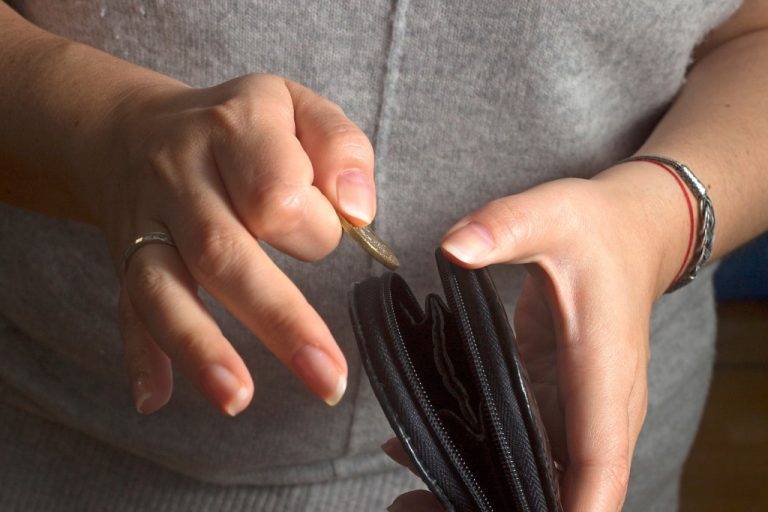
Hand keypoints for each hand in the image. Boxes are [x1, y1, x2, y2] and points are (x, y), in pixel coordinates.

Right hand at [89, 74, 374, 414]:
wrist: (136, 128)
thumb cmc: (240, 125)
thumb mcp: (300, 107)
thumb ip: (343, 148)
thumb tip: (358, 212)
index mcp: (236, 129)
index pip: (278, 196)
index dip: (314, 226)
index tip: (329, 227)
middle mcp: (181, 175)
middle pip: (224, 251)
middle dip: (280, 321)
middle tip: (329, 379)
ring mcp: (146, 222)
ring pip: (165, 287)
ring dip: (201, 347)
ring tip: (237, 398)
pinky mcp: (124, 257)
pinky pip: (126, 307)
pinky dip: (141, 354)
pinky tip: (155, 398)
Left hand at [386, 162, 689, 510]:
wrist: (630, 234)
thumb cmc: (598, 229)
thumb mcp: (551, 215)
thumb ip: (504, 227)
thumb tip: (454, 248)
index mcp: (603, 372)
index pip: (600, 463)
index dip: (575, 507)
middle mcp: (599, 406)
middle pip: (569, 489)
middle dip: (507, 508)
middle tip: (423, 509)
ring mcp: (581, 410)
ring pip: (548, 478)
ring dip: (489, 495)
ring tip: (415, 498)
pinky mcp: (560, 403)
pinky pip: (530, 450)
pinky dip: (487, 464)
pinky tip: (429, 461)